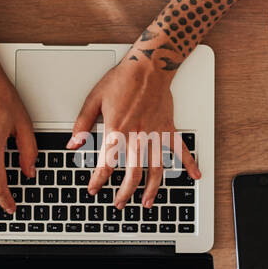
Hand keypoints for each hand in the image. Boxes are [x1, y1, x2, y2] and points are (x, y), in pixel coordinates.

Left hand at [70, 52, 200, 207]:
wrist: (149, 65)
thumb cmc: (122, 79)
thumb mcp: (94, 100)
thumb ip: (82, 125)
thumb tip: (72, 144)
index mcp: (117, 130)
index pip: (106, 164)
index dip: (98, 180)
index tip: (93, 189)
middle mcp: (138, 136)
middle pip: (133, 174)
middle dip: (125, 193)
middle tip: (119, 203)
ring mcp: (156, 134)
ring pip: (157, 168)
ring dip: (153, 189)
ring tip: (147, 203)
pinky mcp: (169, 128)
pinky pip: (181, 149)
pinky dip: (190, 163)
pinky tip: (194, 176)